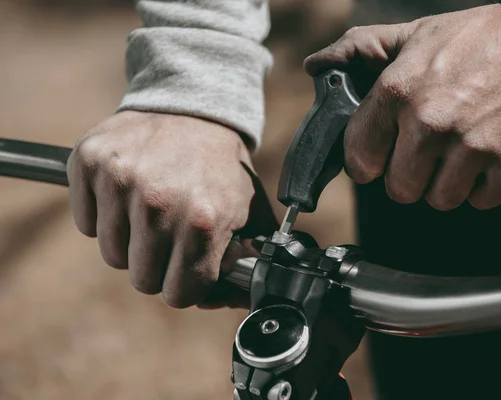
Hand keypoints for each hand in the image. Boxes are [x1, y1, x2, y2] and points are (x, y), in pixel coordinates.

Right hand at [67, 111, 276, 307]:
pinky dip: (105, 216)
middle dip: (158, 265)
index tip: (187, 269)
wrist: (195, 109)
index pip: (179, 295)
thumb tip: (238, 299)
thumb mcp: (246, 213)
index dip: (185, 284)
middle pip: (143, 280)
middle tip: (170, 235)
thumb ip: (244, 260)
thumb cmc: (220, 168)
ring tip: (152, 208)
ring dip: (131, 241)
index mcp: (203, 222)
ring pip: (112, 255)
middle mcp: (158, 204)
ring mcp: (120, 182)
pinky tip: (129, 193)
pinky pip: (86, 224)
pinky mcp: (89, 163)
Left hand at [305, 4, 500, 209]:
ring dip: (448, 184)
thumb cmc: (483, 38)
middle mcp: (432, 122)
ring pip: (439, 200)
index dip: (368, 163)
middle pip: (399, 188)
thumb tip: (317, 64)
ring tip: (463, 153)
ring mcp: (473, 147)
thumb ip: (362, 50)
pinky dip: (484, 187)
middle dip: (411, 177)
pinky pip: (480, 201)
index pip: (360, 155)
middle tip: (430, 155)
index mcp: (399, 91)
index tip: (378, 161)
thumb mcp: (418, 34)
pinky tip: (492, 156)